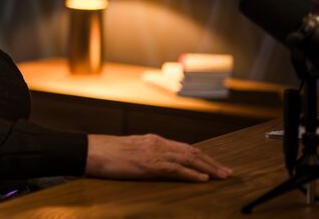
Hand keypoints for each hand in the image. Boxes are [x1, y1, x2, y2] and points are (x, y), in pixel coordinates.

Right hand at [86, 134, 231, 181]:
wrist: (90, 150)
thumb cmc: (105, 153)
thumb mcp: (129, 152)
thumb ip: (145, 155)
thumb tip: (155, 164)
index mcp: (152, 140)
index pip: (184, 147)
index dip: (202, 156)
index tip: (214, 165)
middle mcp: (157, 143)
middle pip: (191, 151)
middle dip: (212, 161)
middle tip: (227, 172)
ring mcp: (154, 152)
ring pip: (189, 158)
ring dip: (209, 167)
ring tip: (222, 175)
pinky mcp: (149, 163)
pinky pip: (176, 168)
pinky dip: (192, 173)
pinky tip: (203, 179)